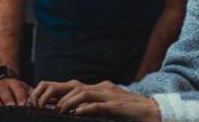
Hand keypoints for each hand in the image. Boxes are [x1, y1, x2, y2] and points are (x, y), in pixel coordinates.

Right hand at [0, 78, 32, 105]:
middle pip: (5, 93)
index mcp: (14, 84)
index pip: (18, 90)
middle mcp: (2, 86)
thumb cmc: (15, 88)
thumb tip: (40, 104)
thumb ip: (32, 96)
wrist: (2, 78)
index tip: (24, 105)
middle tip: (11, 107)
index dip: (21, 98)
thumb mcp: (25, 88)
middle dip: (8, 100)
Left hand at [33, 80, 160, 120]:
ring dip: (69, 101)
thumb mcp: (109, 108)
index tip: (42, 101)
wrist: (156, 112)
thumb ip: (93, 107)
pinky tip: (77, 113)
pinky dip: (87, 108)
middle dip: (56, 92)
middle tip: (43, 104)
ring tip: (58, 110)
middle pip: (74, 85)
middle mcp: (103, 88)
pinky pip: (100, 105)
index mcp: (100, 89)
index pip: (73, 86)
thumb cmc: (131, 113)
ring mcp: (111, 95)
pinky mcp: (119, 106)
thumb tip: (75, 112)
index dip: (56, 92)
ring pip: (84, 93)